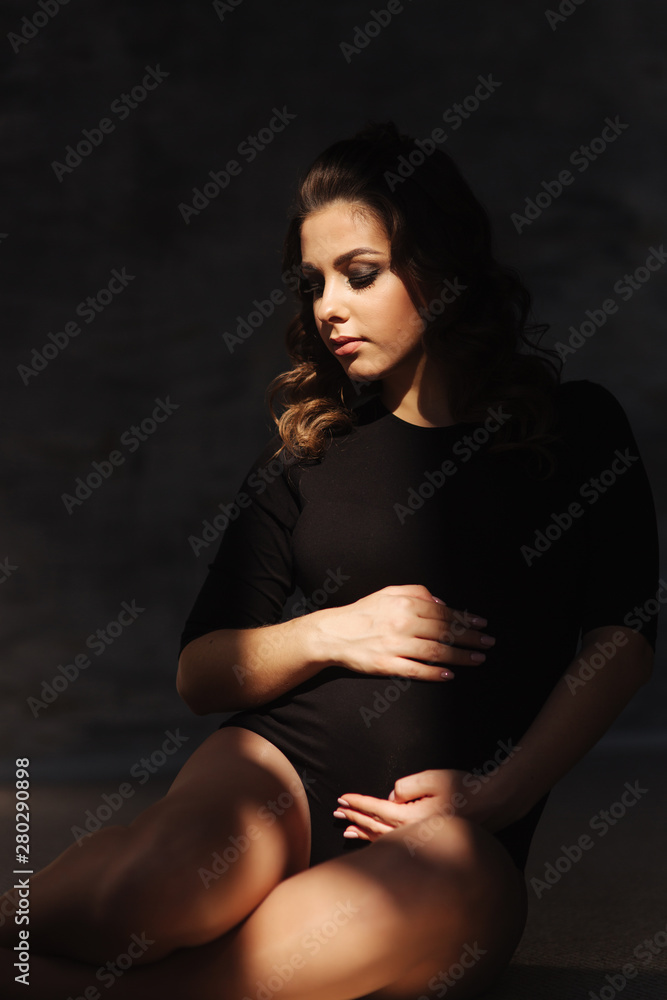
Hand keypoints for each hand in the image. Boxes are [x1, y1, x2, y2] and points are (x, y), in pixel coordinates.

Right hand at [314, 584, 493, 681]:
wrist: (333, 633)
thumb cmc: (363, 612)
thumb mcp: (389, 592)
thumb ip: (416, 592)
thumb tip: (442, 603)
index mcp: (404, 603)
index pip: (443, 612)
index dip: (466, 619)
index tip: (482, 624)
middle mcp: (401, 623)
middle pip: (444, 632)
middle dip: (470, 638)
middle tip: (488, 643)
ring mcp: (394, 645)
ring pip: (435, 652)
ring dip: (460, 657)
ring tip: (477, 659)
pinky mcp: (386, 664)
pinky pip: (415, 669)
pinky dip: (434, 673)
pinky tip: (449, 675)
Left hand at [333, 767, 515, 841]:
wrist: (492, 805)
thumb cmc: (464, 789)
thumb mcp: (433, 778)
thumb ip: (406, 785)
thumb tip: (391, 796)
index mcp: (410, 817)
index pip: (376, 809)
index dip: (357, 802)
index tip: (341, 798)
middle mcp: (411, 833)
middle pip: (374, 826)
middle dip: (353, 817)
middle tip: (335, 812)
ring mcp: (419, 840)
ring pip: (382, 839)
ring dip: (362, 833)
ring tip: (345, 830)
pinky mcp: (426, 840)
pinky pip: (395, 843)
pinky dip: (378, 841)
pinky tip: (372, 841)